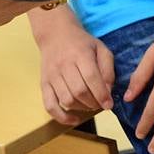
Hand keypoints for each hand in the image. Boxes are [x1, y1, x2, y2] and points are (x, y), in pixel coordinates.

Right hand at [31, 9, 115, 123]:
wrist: (56, 34)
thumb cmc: (82, 43)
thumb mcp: (100, 48)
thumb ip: (107, 68)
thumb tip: (108, 90)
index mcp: (80, 54)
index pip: (91, 77)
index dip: (101, 94)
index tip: (110, 104)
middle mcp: (64, 65)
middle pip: (78, 91)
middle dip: (93, 103)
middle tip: (101, 104)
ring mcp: (52, 76)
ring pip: (66, 100)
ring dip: (81, 108)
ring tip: (90, 105)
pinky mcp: (43, 84)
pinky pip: (49, 106)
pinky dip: (61, 117)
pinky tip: (74, 119)